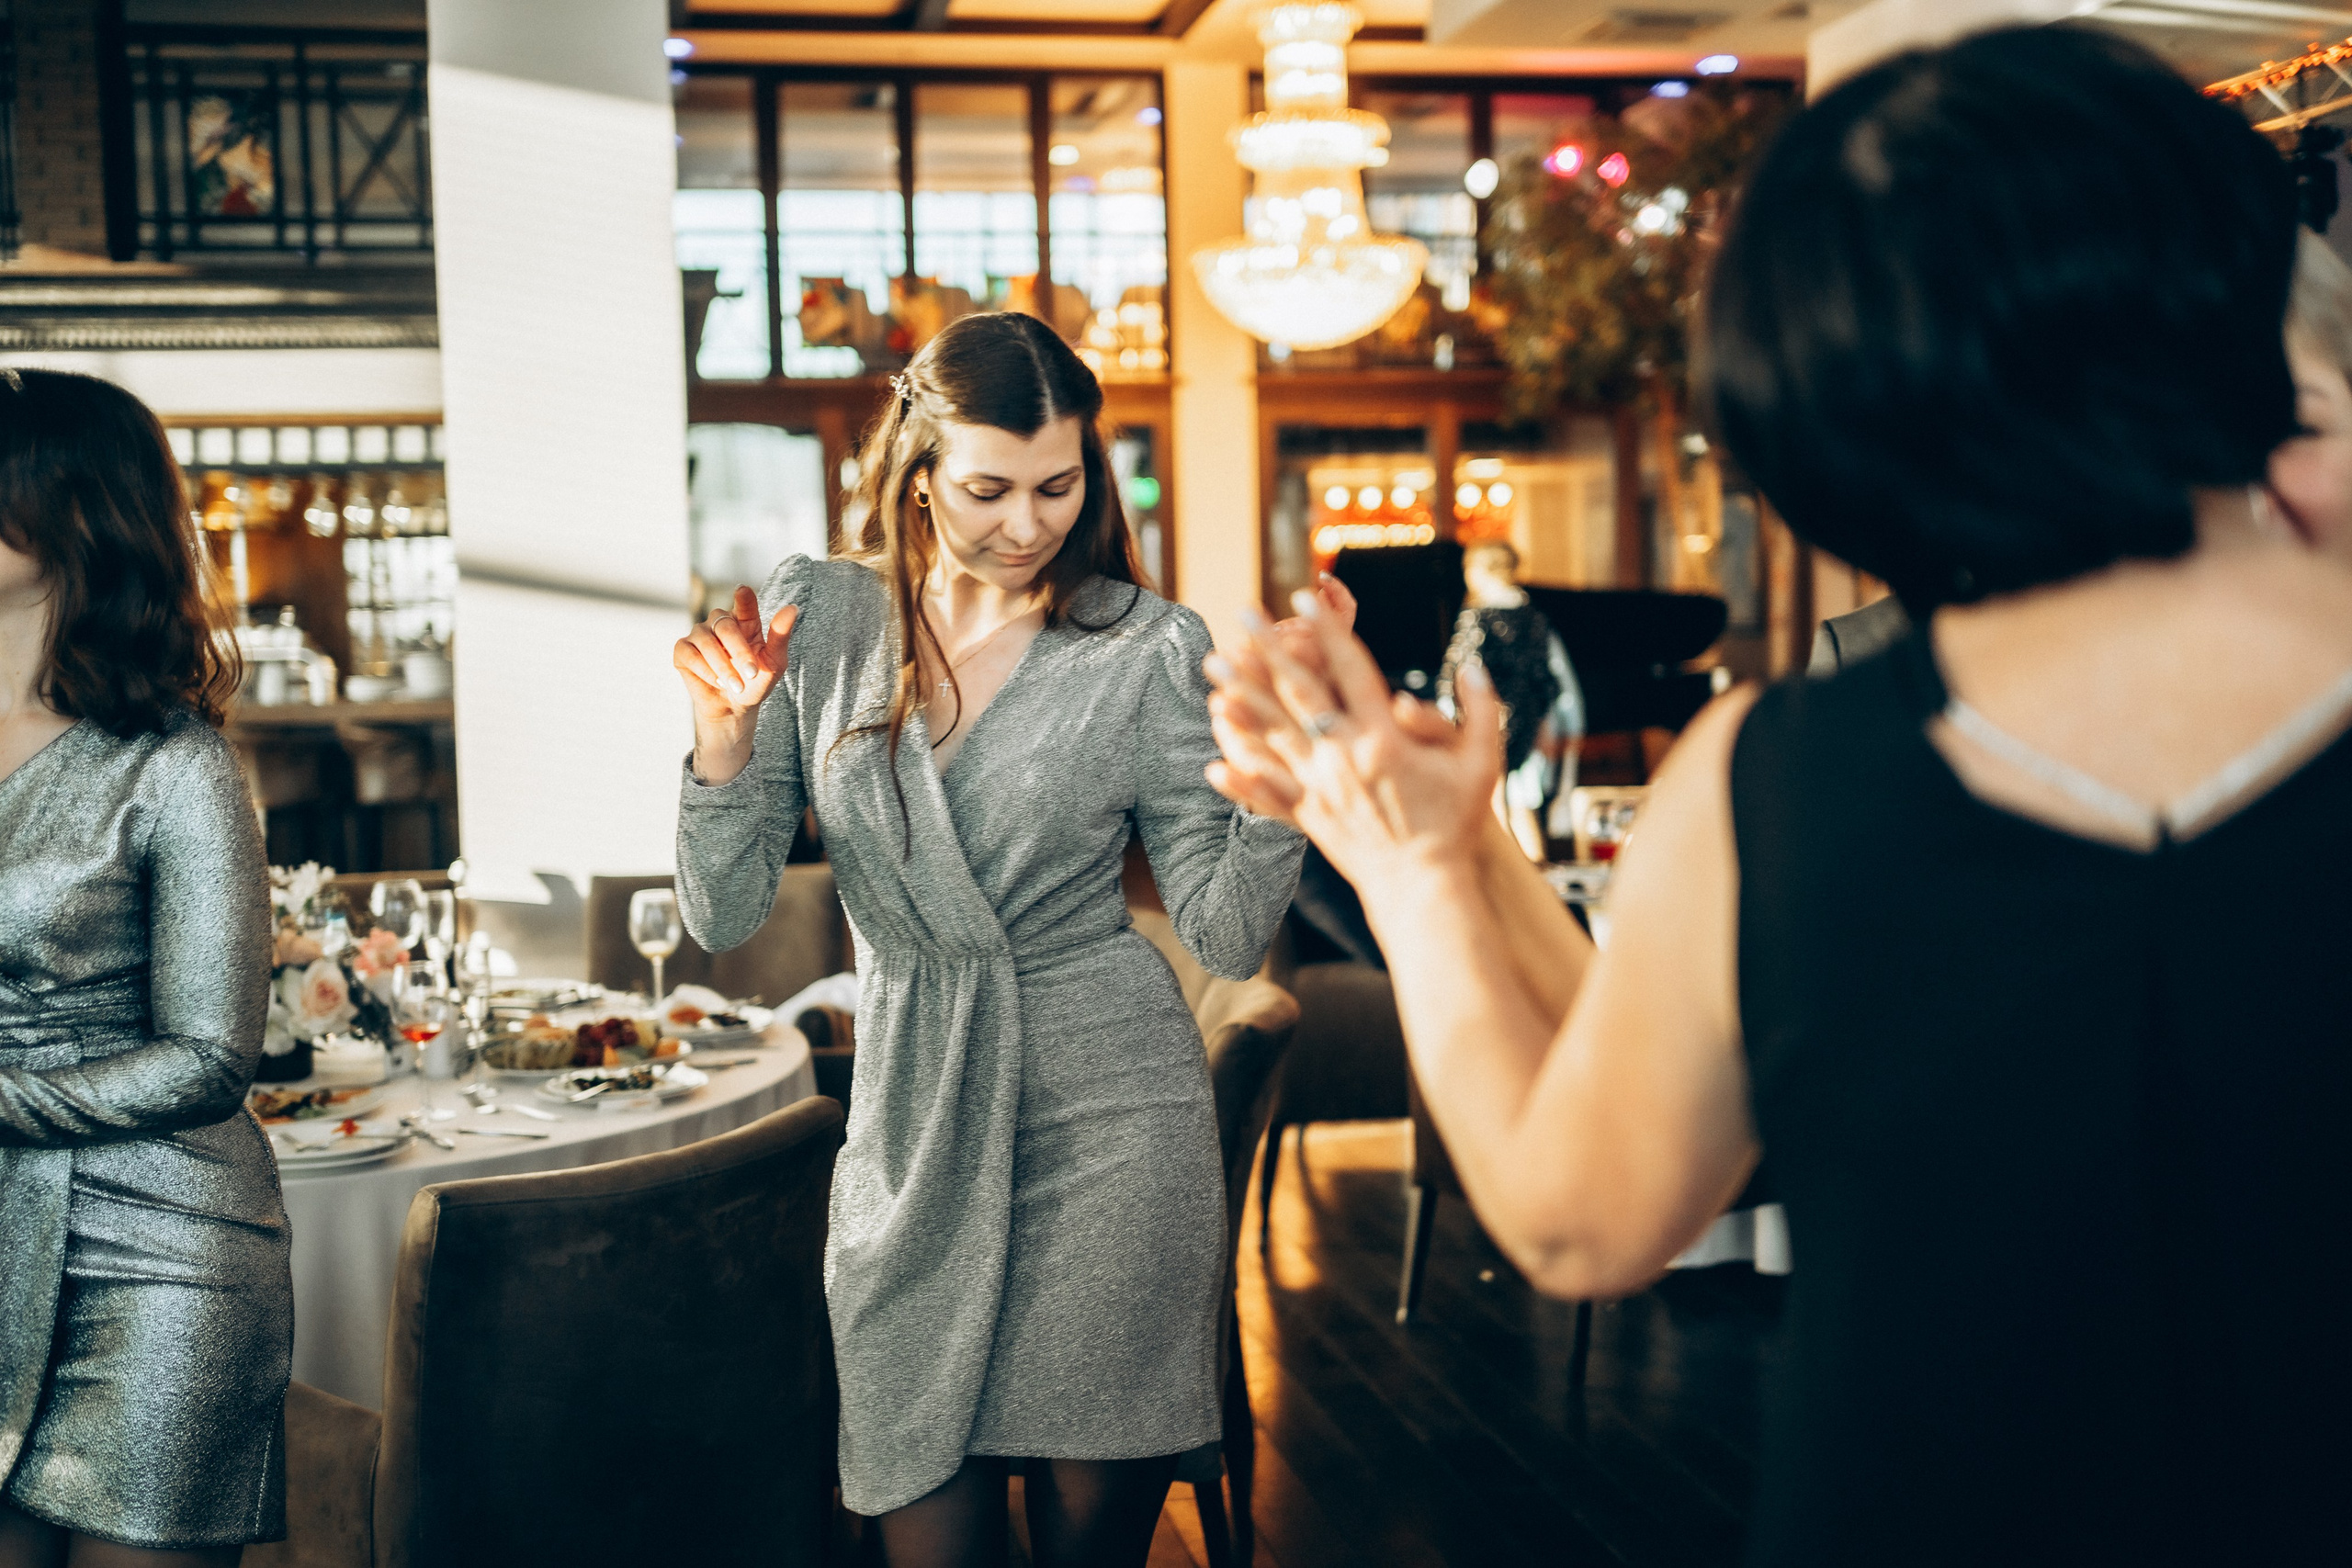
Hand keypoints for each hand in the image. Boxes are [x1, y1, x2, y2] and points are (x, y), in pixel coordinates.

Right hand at [675, 586, 797, 781]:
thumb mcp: (774, 661)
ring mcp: (699, 634)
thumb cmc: (756, 681)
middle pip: (725, 625)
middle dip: (739, 651)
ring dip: (723, 666)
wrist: (735, 706)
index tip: (743, 591)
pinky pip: (689, 654)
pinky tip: (717, 682)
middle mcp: (720, 621)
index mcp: (745, 620)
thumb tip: (793, 608)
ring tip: (736, 686)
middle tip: (751, 674)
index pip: (744, 602)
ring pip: (705, 641)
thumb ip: (781, 635)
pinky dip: (705, 671)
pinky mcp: (682, 649)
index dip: (743, 597)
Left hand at [1204, 588, 1500, 888]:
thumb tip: (1474, 665)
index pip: (1351, 669)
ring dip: (1241, 696)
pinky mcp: (1310, 816)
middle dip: (1270, 648)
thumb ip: (1481, 711)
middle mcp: (1346, 757)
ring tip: (1214, 667)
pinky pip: (1268, 793)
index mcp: (1386, 737)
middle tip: (1242, 613)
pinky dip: (1242, 778)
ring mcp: (1322, 787)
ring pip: (1273, 732)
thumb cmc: (1457, 823)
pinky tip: (1214, 763)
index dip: (1328, 629)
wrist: (1426, 887)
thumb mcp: (1484, 763)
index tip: (1304, 597)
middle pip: (1300, 691)